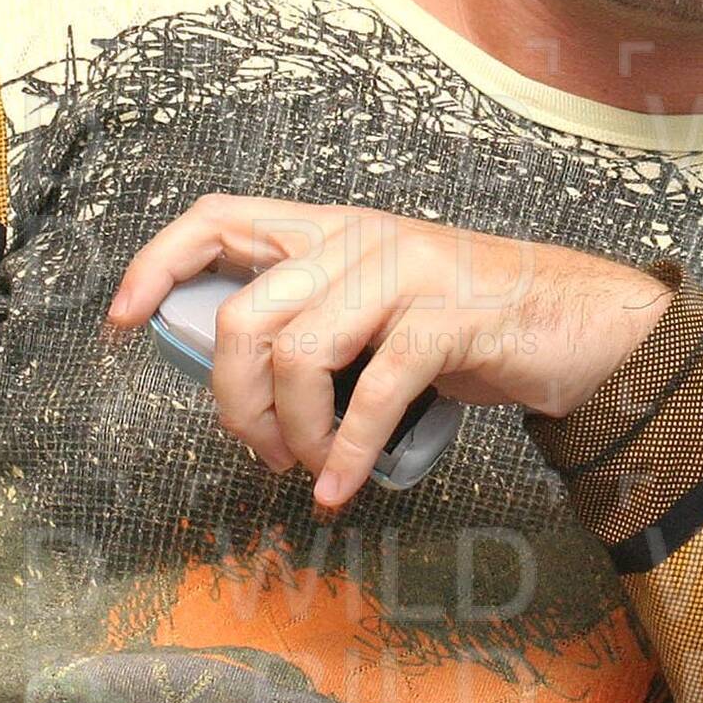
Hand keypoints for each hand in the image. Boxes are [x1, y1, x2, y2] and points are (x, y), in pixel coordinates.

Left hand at [104, 193, 676, 507]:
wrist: (581, 321)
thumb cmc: (471, 323)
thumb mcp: (377, 307)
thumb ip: (315, 320)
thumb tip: (235, 383)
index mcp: (329, 230)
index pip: (217, 216)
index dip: (156, 264)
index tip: (121, 321)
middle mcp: (357, 240)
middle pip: (242, 315)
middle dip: (230, 401)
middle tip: (257, 450)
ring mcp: (404, 273)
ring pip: (297, 355)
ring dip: (289, 432)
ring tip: (306, 467)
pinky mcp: (448, 318)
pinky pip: (373, 390)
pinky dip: (347, 451)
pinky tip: (340, 486)